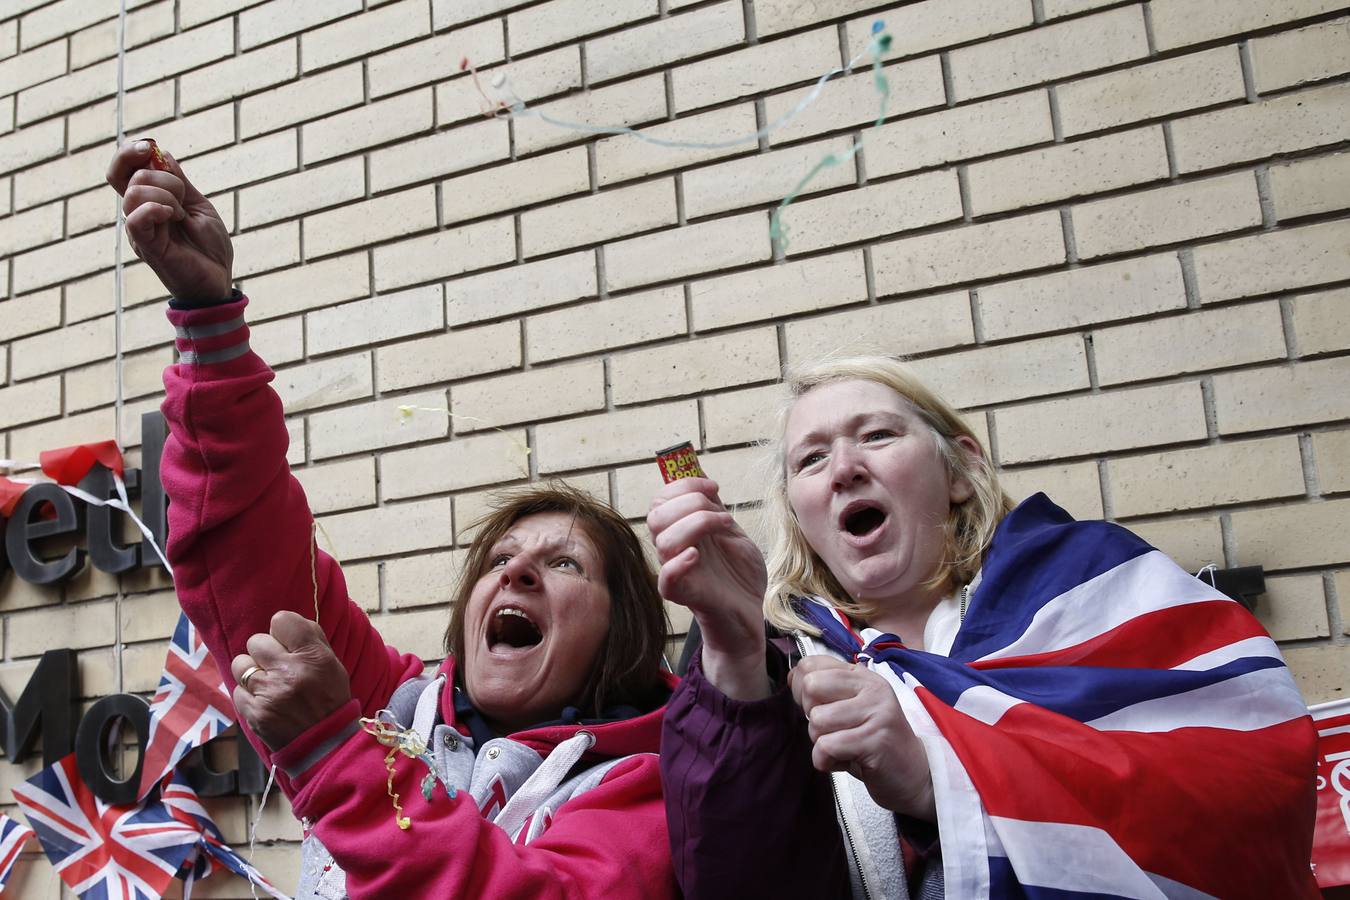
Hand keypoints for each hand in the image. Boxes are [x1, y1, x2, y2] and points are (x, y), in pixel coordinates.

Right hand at [106, 140, 232, 303]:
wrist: (219, 278)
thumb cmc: (209, 246)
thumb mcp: (198, 205)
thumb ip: (179, 182)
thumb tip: (161, 152)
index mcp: (148, 201)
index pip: (123, 170)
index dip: (129, 151)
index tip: (148, 146)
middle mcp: (138, 214)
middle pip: (127, 176)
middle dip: (162, 176)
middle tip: (182, 199)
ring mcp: (140, 230)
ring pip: (134, 192)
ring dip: (166, 195)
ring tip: (180, 215)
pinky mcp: (146, 246)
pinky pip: (134, 219)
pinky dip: (155, 209)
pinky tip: (172, 216)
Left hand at [230, 611, 350, 751]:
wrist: (325, 744)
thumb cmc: (329, 699)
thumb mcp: (332, 665)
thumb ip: (311, 639)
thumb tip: (284, 622)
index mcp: (313, 656)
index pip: (281, 620)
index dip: (282, 630)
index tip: (287, 642)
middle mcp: (289, 672)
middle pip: (257, 641)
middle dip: (265, 652)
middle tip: (277, 665)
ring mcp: (269, 693)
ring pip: (240, 664)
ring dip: (251, 671)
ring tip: (266, 681)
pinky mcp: (253, 713)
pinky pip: (237, 690)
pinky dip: (248, 694)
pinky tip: (263, 700)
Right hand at [648, 477, 769, 699]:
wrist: (751, 611)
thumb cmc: (739, 574)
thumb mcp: (731, 532)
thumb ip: (713, 508)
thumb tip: (702, 478)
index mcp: (680, 530)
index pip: (661, 500)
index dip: (683, 486)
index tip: (713, 487)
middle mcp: (673, 548)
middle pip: (657, 515)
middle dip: (690, 502)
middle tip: (721, 510)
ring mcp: (676, 570)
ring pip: (663, 540)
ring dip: (696, 524)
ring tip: (726, 526)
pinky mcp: (683, 594)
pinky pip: (666, 578)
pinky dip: (678, 563)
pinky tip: (697, 555)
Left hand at [789, 656, 934, 820]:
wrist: (915, 775)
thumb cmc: (874, 742)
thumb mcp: (851, 707)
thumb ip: (826, 688)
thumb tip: (792, 676)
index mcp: (862, 675)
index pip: (811, 664)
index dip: (801, 689)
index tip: (819, 707)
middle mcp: (871, 688)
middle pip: (810, 687)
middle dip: (811, 716)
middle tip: (834, 730)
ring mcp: (876, 712)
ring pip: (817, 720)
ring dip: (822, 742)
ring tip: (845, 747)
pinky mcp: (875, 741)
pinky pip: (826, 747)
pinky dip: (827, 761)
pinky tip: (847, 761)